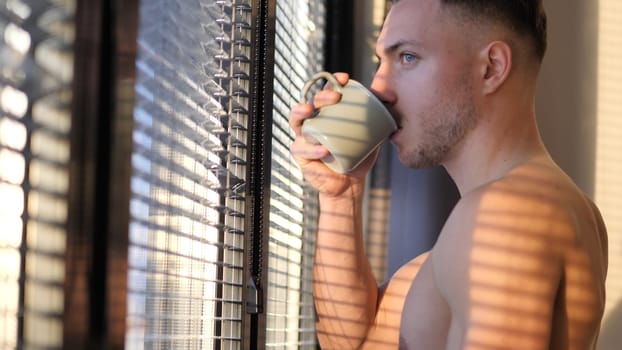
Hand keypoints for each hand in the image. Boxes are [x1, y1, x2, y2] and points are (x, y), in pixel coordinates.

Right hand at [289, 73, 378, 197]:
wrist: (351, 183)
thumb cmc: (357, 154)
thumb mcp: (370, 134)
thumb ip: (378, 117)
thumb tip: (387, 97)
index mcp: (327, 113)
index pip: (326, 91)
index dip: (332, 81)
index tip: (345, 78)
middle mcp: (313, 121)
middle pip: (311, 101)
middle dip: (320, 95)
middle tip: (335, 96)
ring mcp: (304, 137)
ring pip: (296, 120)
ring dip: (299, 112)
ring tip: (308, 111)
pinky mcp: (300, 155)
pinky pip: (301, 149)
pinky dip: (312, 149)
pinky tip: (324, 150)